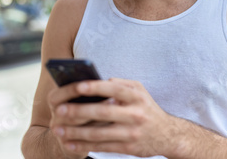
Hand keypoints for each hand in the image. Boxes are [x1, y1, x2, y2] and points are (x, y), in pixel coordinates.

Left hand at [49, 78, 182, 157]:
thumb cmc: (147, 108)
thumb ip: (121, 84)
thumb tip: (100, 80)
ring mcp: (131, 132)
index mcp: (136, 96)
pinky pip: (102, 147)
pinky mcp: (128, 148)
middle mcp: (135, 114)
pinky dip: (84, 146)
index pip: (114, 89)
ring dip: (76, 132)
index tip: (77, 85)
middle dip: (79, 111)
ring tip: (58, 129)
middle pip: (103, 113)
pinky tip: (70, 144)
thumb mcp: (140, 91)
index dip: (96, 87)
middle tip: (60, 110)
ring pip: (99, 133)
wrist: (168, 135)